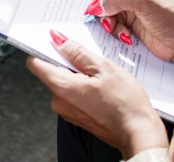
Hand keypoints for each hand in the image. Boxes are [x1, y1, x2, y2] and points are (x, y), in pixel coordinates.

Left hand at [26, 31, 168, 157]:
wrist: (138, 133)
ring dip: (78, 74)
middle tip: (90, 58)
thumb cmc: (125, 103)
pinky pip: (73, 95)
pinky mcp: (77, 117)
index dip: (44, 49)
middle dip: (67, 61)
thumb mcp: (103, 68)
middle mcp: (59, 102)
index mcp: (61, 87)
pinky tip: (102, 87)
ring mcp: (67, 111)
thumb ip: (77, 53)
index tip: (56, 41)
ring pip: (65, 83)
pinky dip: (83, 87)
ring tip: (100, 75)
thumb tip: (58, 40)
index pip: (35, 63)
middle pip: (52, 72)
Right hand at [86, 0, 173, 61]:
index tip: (107, 0)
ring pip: (109, 7)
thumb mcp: (146, 1)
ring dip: (109, 19)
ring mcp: (137, 4)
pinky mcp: (135, 21)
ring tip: (114, 28)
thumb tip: (97, 4)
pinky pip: (115, 22)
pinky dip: (116, 29)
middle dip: (106, 4)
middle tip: (104, 16)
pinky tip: (125, 36)